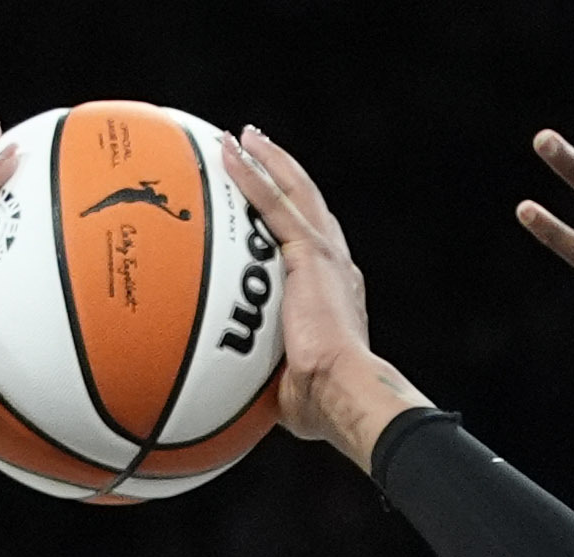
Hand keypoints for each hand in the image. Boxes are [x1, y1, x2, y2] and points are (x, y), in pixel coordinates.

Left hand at [220, 126, 427, 463]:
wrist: (344, 391)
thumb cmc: (321, 404)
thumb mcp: (286, 383)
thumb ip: (263, 373)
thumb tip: (229, 395)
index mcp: (336, 293)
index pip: (313, 244)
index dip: (296, 218)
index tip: (276, 203)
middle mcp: (337, 267)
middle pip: (309, 205)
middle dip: (285, 174)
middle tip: (259, 148)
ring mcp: (326, 257)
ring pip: (295, 193)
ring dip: (269, 161)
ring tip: (243, 136)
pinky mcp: (312, 255)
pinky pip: (275, 204)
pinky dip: (252, 175)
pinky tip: (230, 151)